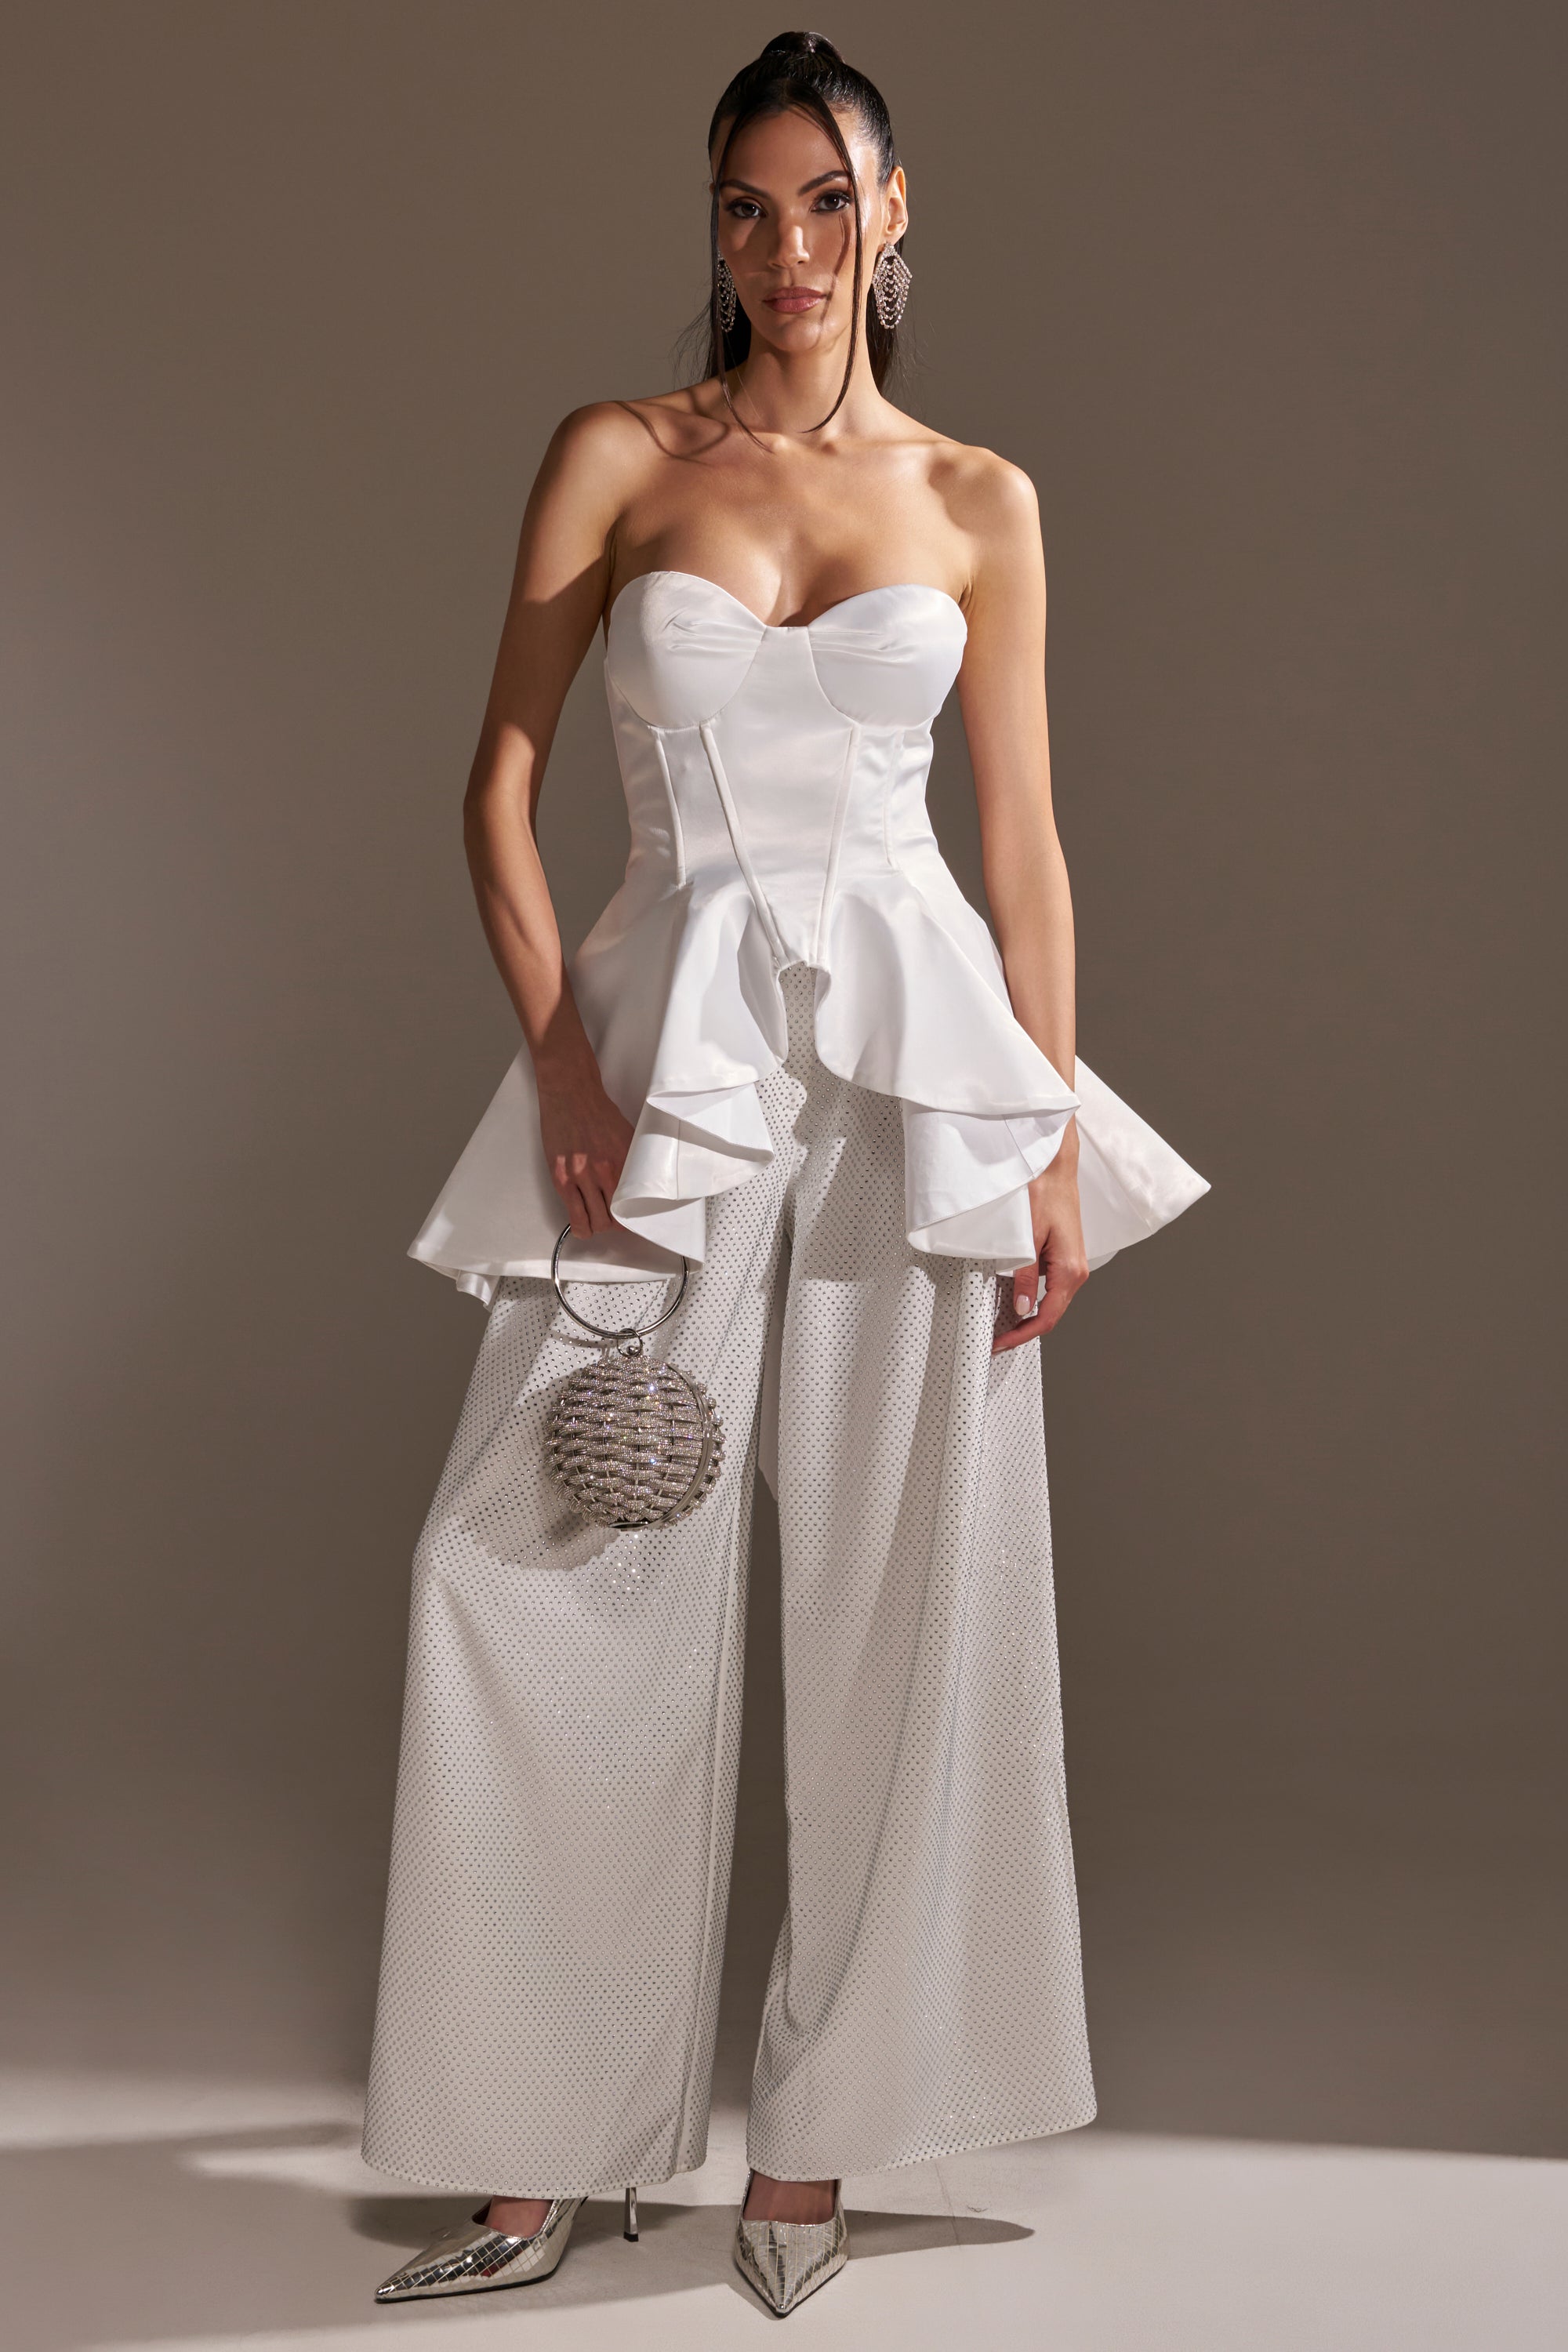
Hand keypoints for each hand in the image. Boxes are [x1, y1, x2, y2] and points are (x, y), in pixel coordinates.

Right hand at [536, 1065, 635, 1237]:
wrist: (570, 1093)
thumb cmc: (597, 1111)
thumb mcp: (626, 1135)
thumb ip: (630, 1162)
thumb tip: (636, 1185)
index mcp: (624, 1161)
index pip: (634, 1204)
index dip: (634, 1218)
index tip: (633, 1220)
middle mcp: (604, 1171)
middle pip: (614, 1218)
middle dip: (615, 1224)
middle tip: (614, 1220)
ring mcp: (581, 1176)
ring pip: (594, 1221)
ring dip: (597, 1227)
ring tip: (597, 1223)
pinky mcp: (561, 1177)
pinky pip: (573, 1214)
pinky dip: (580, 1225)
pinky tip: (583, 1227)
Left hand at [992, 1133, 1089, 1354]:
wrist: (1054, 1165)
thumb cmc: (1044, 1192)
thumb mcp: (1027, 1238)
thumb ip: (1025, 1275)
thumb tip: (1023, 1307)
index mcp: (1070, 1270)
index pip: (1046, 1317)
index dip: (1022, 1335)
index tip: (1001, 1344)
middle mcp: (1076, 1271)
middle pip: (1050, 1314)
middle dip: (1024, 1330)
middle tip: (997, 1341)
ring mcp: (1071, 1264)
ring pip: (1050, 1301)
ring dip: (1027, 1315)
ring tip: (1001, 1324)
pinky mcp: (1064, 1256)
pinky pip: (1049, 1285)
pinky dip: (1032, 1297)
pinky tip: (1013, 1299)